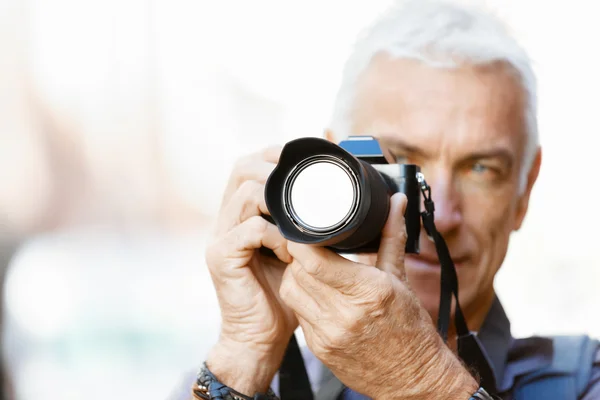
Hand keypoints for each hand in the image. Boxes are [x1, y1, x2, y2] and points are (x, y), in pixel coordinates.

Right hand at [204, 146, 297, 393]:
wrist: (261, 337)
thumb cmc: (284, 294)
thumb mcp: (297, 250)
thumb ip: (304, 224)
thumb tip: (334, 198)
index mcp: (241, 213)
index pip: (250, 165)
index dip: (274, 153)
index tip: (306, 157)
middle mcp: (225, 218)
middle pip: (241, 168)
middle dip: (276, 167)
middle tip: (306, 181)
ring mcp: (219, 236)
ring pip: (247, 194)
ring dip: (281, 202)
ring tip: (302, 225)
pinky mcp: (220, 257)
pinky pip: (250, 229)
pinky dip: (277, 234)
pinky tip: (291, 251)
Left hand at [279, 193, 478, 398]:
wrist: (412, 377)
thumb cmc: (410, 327)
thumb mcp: (400, 278)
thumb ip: (392, 236)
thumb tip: (396, 201)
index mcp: (368, 291)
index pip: (314, 260)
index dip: (302, 242)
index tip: (304, 231)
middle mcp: (344, 314)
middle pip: (298, 272)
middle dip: (300, 256)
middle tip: (311, 249)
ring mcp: (328, 334)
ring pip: (291, 291)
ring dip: (296, 276)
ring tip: (312, 270)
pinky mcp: (319, 348)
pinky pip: (298, 314)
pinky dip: (302, 300)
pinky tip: (317, 295)